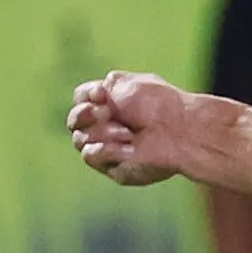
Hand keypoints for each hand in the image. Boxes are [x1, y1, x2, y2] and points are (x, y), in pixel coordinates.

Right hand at [67, 71, 200, 184]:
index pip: (80, 100)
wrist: (177, 129)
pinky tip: (128, 145)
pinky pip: (90, 155)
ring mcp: (109, 149)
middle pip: (73, 121)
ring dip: (102, 131)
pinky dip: (107, 148)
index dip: (86, 97)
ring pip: (79, 139)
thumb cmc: (157, 104)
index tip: (101, 94)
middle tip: (108, 112)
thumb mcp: (125, 84)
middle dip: (88, 114)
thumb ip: (101, 87)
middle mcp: (108, 127)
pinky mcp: (114, 168)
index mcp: (112, 105)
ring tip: (129, 132)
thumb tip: (90, 97)